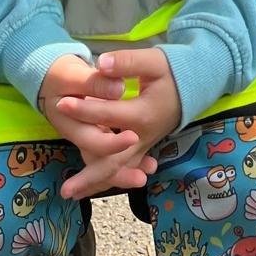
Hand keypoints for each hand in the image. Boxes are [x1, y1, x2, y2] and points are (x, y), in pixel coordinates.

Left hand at [55, 48, 181, 200]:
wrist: (194, 86)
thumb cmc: (173, 72)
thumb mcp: (153, 61)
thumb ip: (127, 62)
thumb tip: (101, 65)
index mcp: (143, 114)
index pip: (108, 114)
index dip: (84, 108)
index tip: (61, 104)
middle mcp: (143, 137)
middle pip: (114, 161)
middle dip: (88, 175)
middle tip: (64, 190)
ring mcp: (144, 146)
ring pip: (118, 170)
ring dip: (95, 182)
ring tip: (71, 194)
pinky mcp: (144, 148)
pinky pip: (125, 167)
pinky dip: (108, 178)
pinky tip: (90, 187)